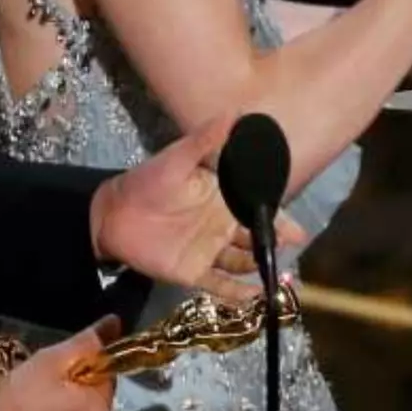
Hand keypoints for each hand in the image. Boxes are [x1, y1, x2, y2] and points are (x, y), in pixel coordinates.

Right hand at [0, 316, 118, 410]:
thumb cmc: (21, 394)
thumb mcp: (54, 358)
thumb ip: (89, 340)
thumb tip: (115, 322)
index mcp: (100, 409)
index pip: (105, 378)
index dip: (85, 367)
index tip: (60, 366)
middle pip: (91, 404)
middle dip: (75, 392)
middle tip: (45, 383)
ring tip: (34, 405)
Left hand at [89, 117, 307, 304]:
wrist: (113, 214)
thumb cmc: (149, 181)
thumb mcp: (179, 157)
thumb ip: (207, 139)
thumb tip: (235, 112)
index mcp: (223, 199)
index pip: (258, 209)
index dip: (280, 219)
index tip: (298, 230)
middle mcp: (222, 226)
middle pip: (256, 238)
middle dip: (274, 245)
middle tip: (290, 251)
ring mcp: (209, 250)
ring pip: (243, 263)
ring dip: (260, 269)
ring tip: (275, 275)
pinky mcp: (194, 273)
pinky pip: (221, 285)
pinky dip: (238, 293)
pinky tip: (256, 298)